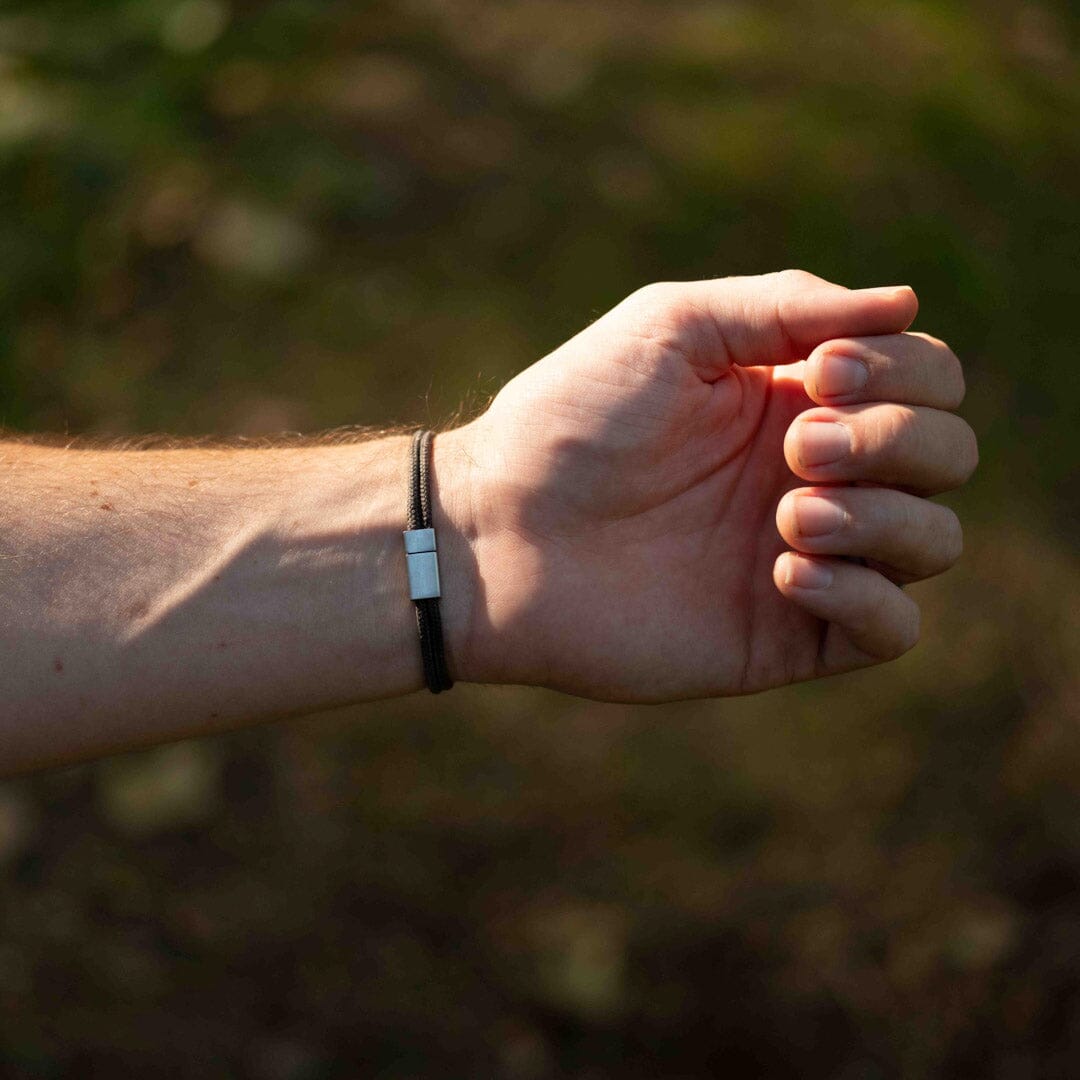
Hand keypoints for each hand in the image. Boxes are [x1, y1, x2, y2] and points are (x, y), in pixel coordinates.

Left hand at [446, 270, 976, 701]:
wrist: (500, 532)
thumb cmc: (574, 421)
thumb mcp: (673, 327)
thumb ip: (789, 306)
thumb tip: (908, 302)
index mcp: (797, 397)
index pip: (928, 378)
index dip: (905, 371)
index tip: (819, 372)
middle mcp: (815, 476)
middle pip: (947, 455)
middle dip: (893, 440)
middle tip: (792, 446)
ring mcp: (807, 556)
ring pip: (934, 541)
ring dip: (882, 517)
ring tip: (786, 514)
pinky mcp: (784, 634)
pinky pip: (892, 629)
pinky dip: (866, 596)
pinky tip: (785, 571)